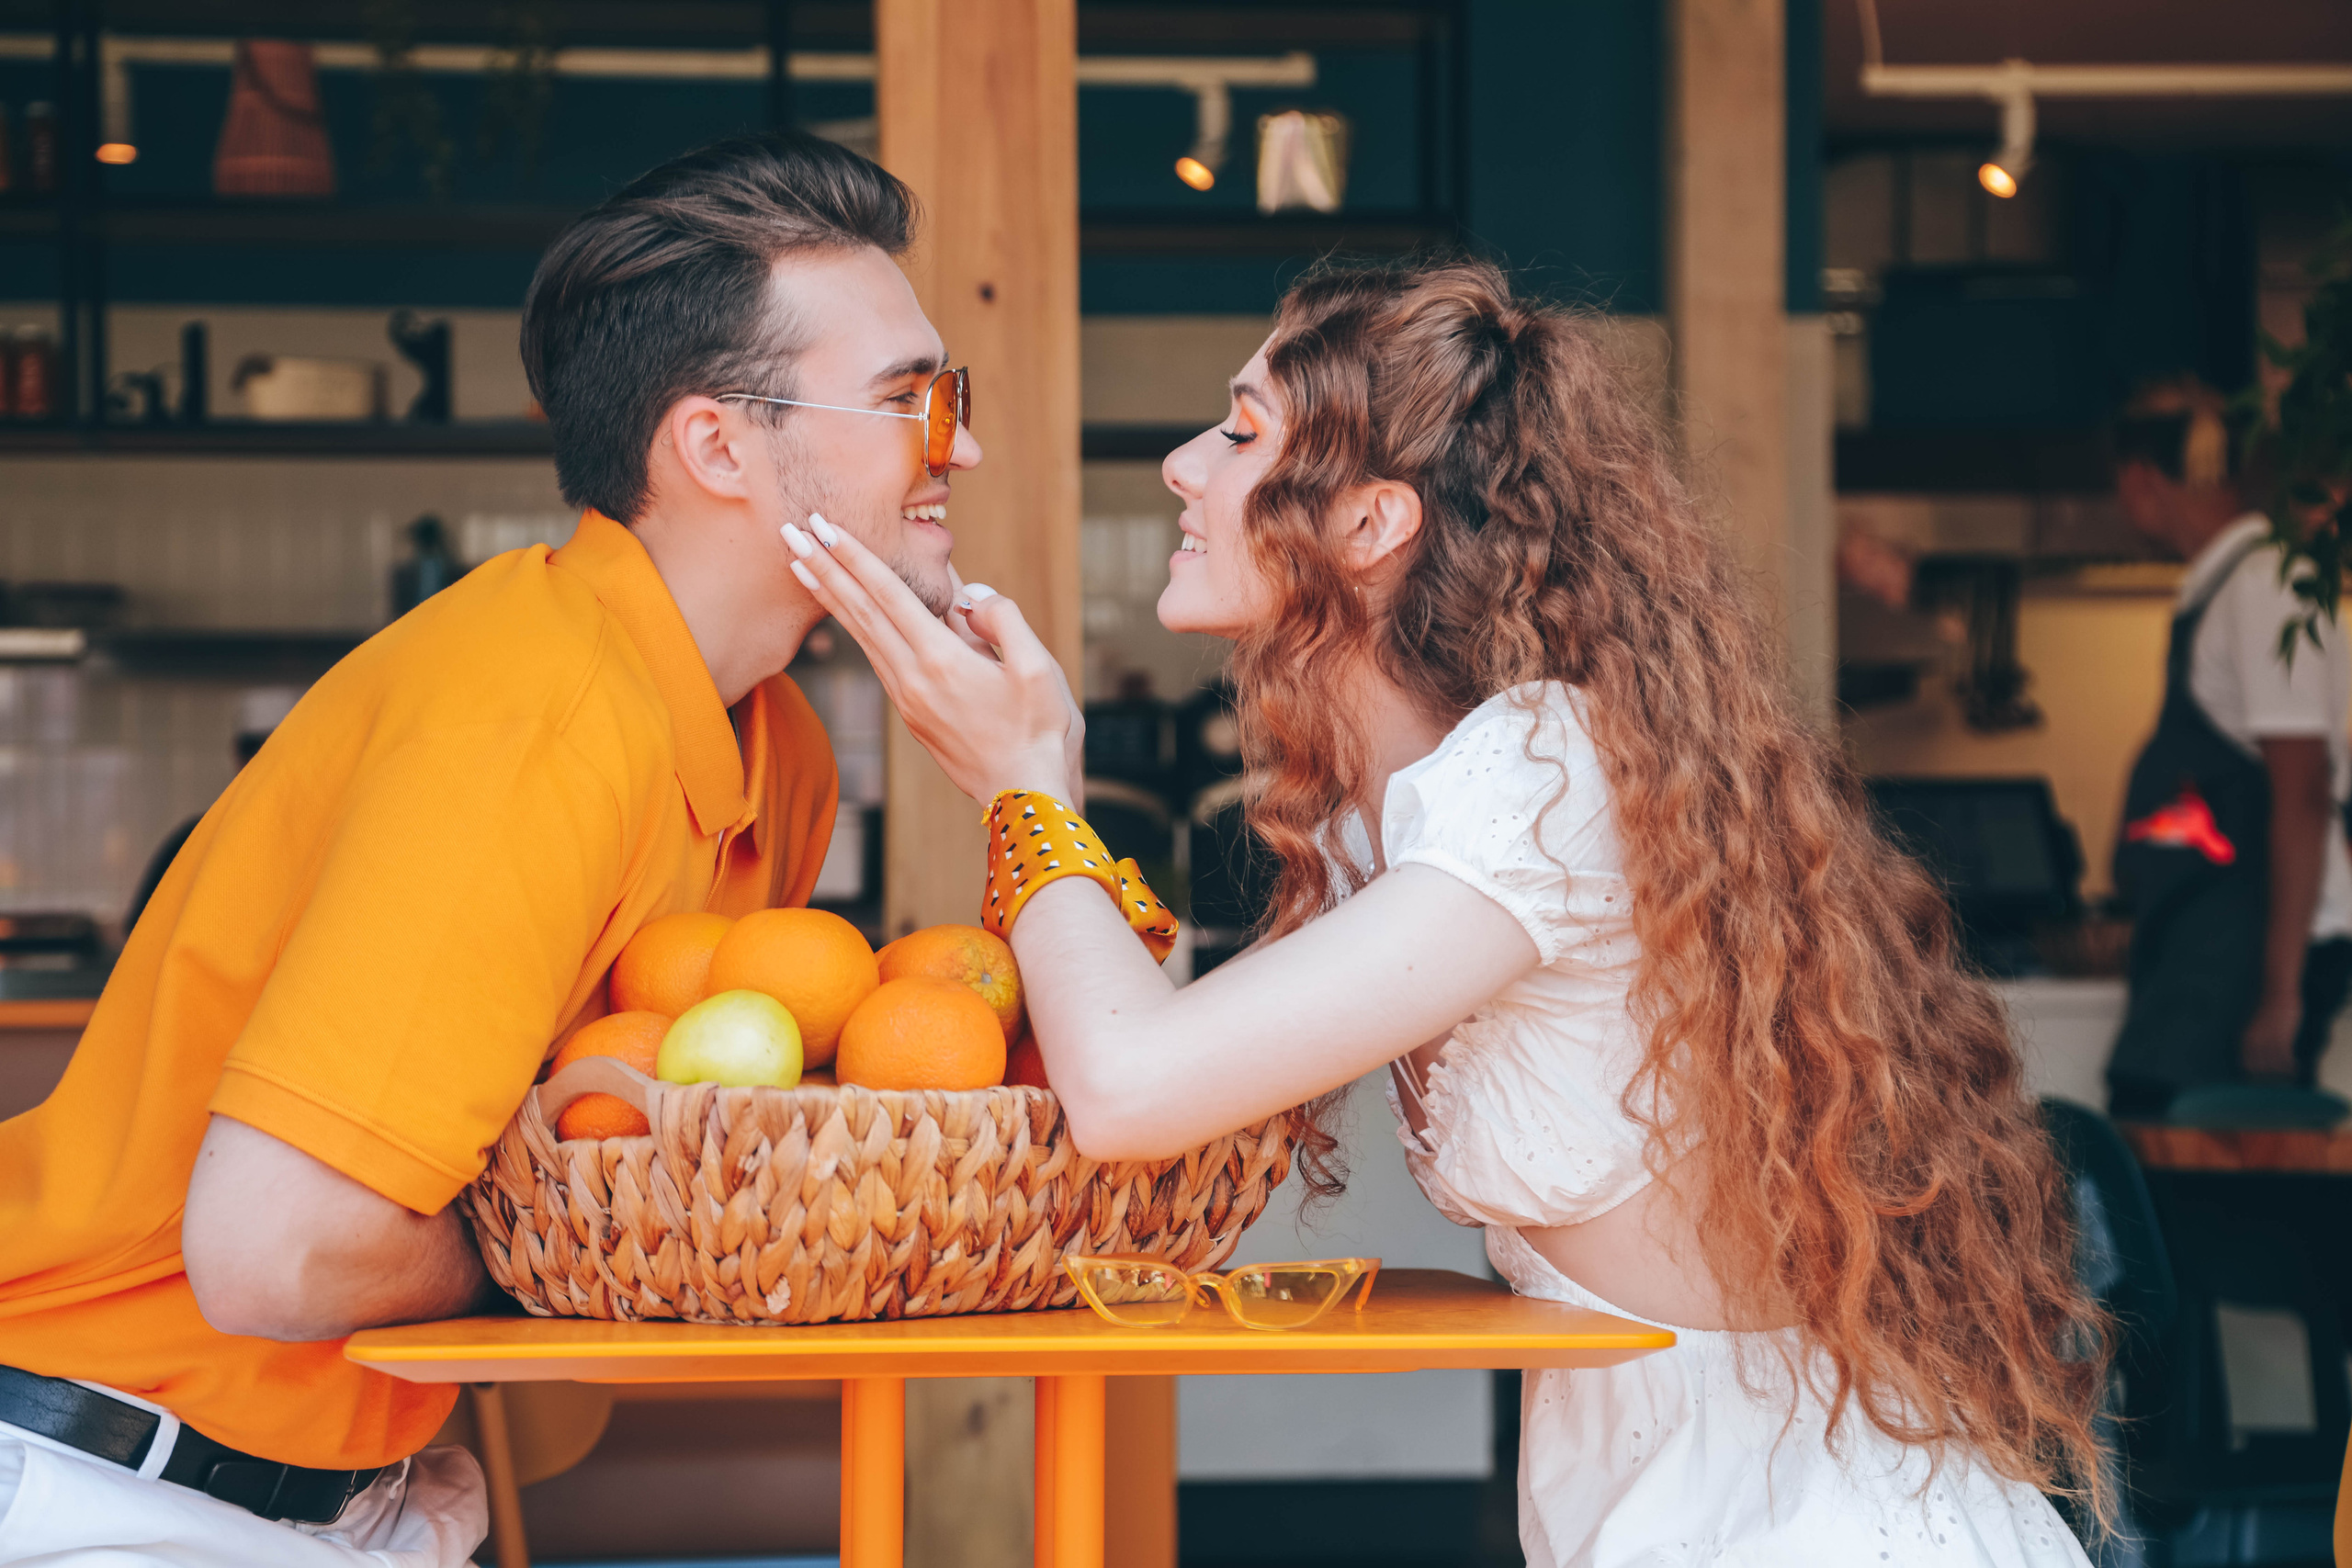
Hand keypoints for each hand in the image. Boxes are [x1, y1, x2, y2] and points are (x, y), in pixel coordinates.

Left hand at [785, 513, 1077, 803]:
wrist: (1025, 802)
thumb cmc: (1042, 734)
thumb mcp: (1040, 669)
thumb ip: (1004, 620)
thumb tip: (970, 598)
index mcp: (943, 661)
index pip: (888, 595)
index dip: (854, 556)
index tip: (823, 527)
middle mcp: (914, 679)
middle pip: (860, 612)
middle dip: (824, 569)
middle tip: (789, 533)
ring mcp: (908, 700)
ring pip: (862, 637)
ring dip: (830, 597)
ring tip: (801, 568)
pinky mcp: (913, 715)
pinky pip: (879, 658)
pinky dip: (856, 628)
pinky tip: (849, 616)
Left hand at [2240, 992, 2301, 1080]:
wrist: (2276, 992)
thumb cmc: (2268, 1010)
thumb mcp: (2255, 1027)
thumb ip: (2254, 1041)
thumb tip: (2256, 1056)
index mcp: (2244, 1039)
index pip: (2246, 1066)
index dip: (2255, 1077)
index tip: (2265, 1082)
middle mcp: (2253, 1042)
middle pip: (2259, 1070)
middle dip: (2270, 1079)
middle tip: (2280, 1083)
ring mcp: (2267, 1040)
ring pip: (2274, 1067)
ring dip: (2283, 1075)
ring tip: (2290, 1077)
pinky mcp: (2281, 1037)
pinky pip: (2286, 1059)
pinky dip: (2292, 1067)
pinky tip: (2297, 1067)